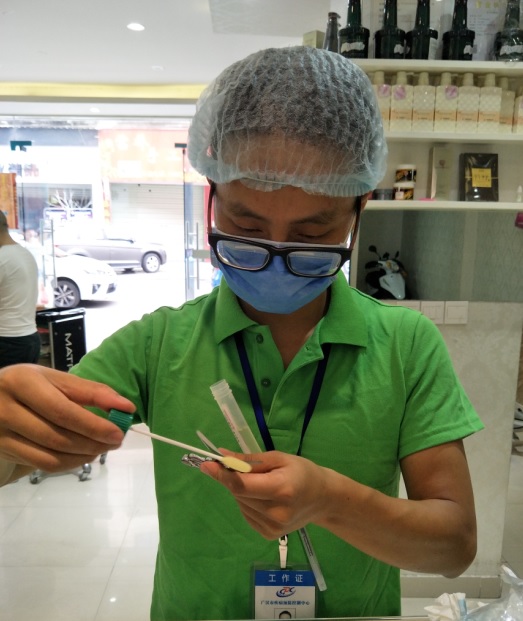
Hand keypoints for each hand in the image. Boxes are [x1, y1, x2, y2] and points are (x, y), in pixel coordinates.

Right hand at [0, 364, 134, 473]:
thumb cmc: (30, 387)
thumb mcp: (55, 380)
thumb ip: (91, 392)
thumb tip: (126, 407)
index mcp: (22, 382)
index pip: (63, 411)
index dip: (94, 425)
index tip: (119, 431)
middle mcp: (6, 409)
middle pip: (57, 436)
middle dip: (93, 442)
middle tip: (116, 441)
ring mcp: (1, 434)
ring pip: (51, 455)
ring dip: (84, 455)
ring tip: (102, 447)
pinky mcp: (4, 451)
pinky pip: (43, 465)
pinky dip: (70, 463)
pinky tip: (83, 454)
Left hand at [200, 450, 328, 538]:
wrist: (323, 499)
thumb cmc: (303, 472)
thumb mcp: (279, 458)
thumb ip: (250, 459)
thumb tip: (223, 456)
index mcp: (282, 489)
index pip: (243, 485)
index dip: (222, 475)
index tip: (207, 464)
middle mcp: (276, 512)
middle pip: (239, 494)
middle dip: (233, 478)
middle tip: (243, 467)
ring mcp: (273, 527)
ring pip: (240, 504)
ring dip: (241, 491)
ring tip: (262, 483)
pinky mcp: (269, 534)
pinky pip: (246, 514)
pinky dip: (247, 502)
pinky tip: (263, 497)